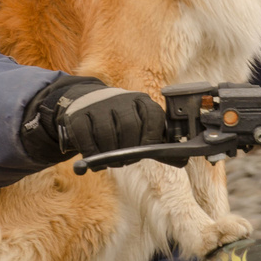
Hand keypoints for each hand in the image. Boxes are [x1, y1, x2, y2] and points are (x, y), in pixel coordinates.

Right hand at [23, 75, 167, 162]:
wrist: (86, 103)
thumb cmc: (120, 121)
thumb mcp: (140, 126)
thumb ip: (158, 144)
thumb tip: (182, 160)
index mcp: (141, 101)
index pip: (153, 116)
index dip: (151, 137)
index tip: (146, 150)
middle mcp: (121, 99)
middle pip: (129, 126)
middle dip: (128, 150)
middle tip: (124, 161)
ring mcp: (98, 105)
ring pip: (107, 133)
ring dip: (108, 153)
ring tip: (109, 161)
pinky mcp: (78, 114)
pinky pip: (85, 136)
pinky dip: (90, 151)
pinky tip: (93, 157)